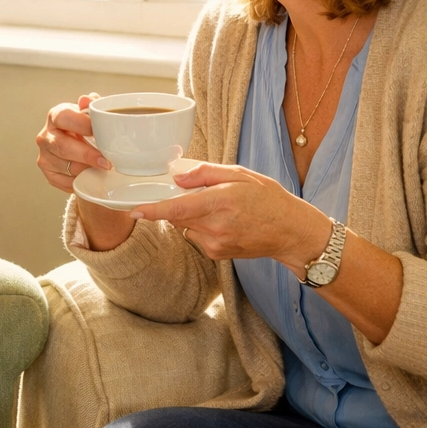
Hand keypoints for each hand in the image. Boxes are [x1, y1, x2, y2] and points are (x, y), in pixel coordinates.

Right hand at [36, 93, 111, 191]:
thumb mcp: (92, 115)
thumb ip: (93, 106)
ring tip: (102, 168)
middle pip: (62, 146)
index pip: (64, 117)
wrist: (80, 147)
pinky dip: (81, 180)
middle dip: (86, 155)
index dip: (83, 125)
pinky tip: (91, 175)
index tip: (99, 133)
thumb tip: (88, 98)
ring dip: (87, 169)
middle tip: (106, 161)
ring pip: (66, 167)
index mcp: (56, 116)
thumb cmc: (87, 129)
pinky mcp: (48, 173)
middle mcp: (45, 135)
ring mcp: (44, 156)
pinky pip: (66, 181)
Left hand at [127, 162, 330, 275]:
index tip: (135, 210)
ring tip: (219, 209)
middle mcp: (216, 226)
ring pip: (185, 225)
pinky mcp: (217, 254)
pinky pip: (196, 236)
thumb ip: (206, 173)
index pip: (179, 207)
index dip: (154, 209)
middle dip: (176, 203)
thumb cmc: (269, 200)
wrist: (291, 233)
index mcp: (221, 202)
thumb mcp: (241, 175)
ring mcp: (216, 243)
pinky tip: (223, 223)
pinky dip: (201, 227)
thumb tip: (179, 178)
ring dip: (191, 215)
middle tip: (197, 193)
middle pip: (177, 215)